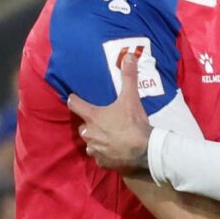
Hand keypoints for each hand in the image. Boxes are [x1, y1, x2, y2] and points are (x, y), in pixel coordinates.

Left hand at [67, 46, 155, 173]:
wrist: (145, 151)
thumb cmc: (134, 123)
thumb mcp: (131, 98)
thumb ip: (129, 77)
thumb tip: (129, 56)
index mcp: (92, 116)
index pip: (74, 103)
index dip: (74, 99)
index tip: (75, 98)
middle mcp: (89, 133)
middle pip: (83, 126)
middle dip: (90, 124)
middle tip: (103, 122)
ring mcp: (95, 149)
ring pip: (90, 143)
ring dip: (96, 140)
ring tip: (109, 138)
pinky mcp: (103, 162)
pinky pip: (99, 157)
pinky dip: (104, 155)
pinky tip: (114, 152)